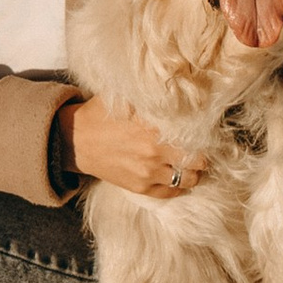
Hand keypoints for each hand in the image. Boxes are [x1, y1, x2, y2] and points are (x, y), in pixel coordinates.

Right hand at [61, 97, 207, 197]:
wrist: (76, 140)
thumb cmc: (101, 114)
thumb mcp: (125, 98)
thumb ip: (151, 96)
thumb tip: (178, 90)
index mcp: (152, 124)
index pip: (193, 132)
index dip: (204, 132)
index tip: (206, 130)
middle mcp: (154, 150)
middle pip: (197, 158)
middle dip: (203, 153)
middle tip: (203, 148)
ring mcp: (148, 171)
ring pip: (188, 178)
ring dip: (194, 172)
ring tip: (193, 164)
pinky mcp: (140, 187)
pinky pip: (170, 192)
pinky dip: (179, 186)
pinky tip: (179, 177)